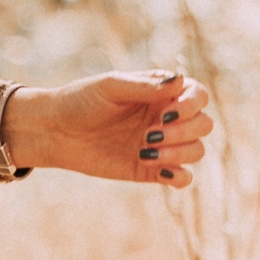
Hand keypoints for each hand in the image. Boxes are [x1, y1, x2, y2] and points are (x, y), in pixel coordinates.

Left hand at [4, 70, 212, 186]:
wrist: (55, 131)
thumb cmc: (81, 101)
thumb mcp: (111, 87)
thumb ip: (144, 86)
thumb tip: (179, 82)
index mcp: (161, 93)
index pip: (198, 95)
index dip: (191, 105)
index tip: (166, 113)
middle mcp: (166, 118)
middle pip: (203, 124)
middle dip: (184, 130)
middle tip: (151, 133)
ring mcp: (162, 144)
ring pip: (196, 150)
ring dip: (180, 152)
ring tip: (145, 150)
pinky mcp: (151, 170)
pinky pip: (181, 177)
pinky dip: (180, 176)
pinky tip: (162, 172)